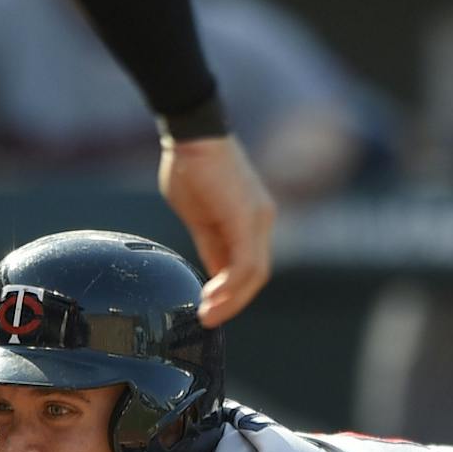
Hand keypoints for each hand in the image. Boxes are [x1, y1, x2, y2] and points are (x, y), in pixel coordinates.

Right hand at [157, 135, 276, 327]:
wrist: (193, 133)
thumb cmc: (190, 166)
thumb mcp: (198, 215)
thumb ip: (210, 244)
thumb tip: (213, 274)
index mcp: (252, 220)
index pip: (250, 266)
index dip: (233, 291)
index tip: (211, 305)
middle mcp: (262, 220)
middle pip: (257, 274)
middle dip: (234, 301)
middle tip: (209, 319)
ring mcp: (257, 219)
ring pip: (254, 274)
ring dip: (232, 300)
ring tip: (208, 314)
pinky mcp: (246, 218)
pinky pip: (245, 263)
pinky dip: (230, 285)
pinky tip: (211, 297)